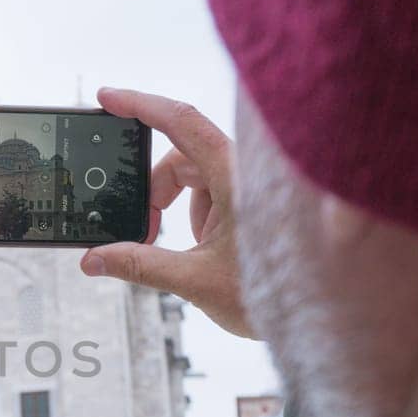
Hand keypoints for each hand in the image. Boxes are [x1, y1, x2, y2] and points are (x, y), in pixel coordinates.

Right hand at [80, 88, 254, 338]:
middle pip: (181, 158)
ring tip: (190, 251)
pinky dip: (197, 217)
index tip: (107, 98)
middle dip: (156, 191)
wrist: (322, 318)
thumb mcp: (195, 281)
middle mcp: (244, 173)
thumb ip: (140, 266)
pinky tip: (208, 252)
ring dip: (178, 209)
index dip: (140, 105)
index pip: (181, 122)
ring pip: (195, 178)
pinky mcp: (253, 202)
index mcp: (235, 177)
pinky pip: (212, 194)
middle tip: (146, 229)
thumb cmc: (276, 294)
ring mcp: (249, 187)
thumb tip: (95, 259)